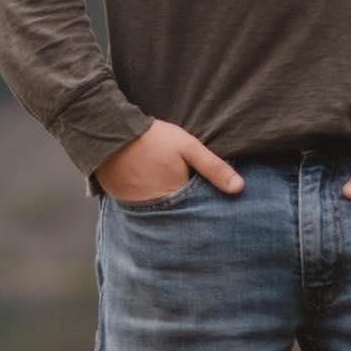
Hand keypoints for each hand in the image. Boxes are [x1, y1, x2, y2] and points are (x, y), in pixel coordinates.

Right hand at [94, 119, 246, 203]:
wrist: (111, 133)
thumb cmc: (152, 139)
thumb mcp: (188, 147)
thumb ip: (213, 167)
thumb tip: (239, 189)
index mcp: (175, 198)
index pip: (199, 212)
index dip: (208, 209)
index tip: (220, 210)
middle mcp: (157, 210)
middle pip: (181, 217)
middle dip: (191, 213)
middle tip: (198, 205)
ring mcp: (139, 210)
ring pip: (163, 216)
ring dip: (172, 212)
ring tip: (177, 199)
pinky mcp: (126, 204)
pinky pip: (146, 212)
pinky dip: (154, 207)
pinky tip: (159, 196)